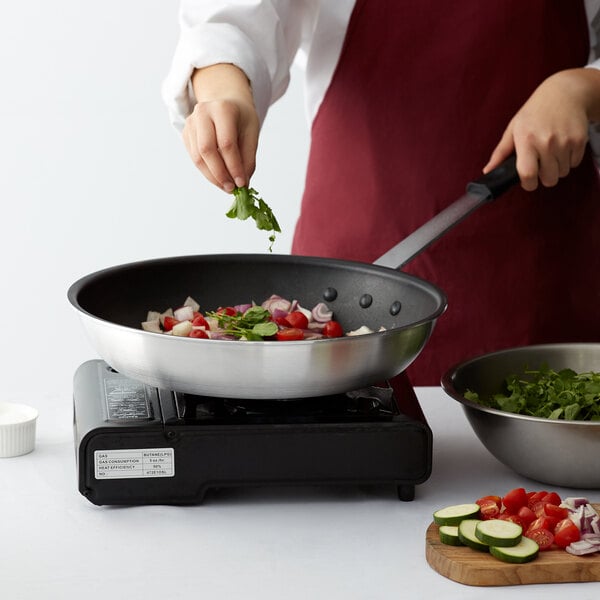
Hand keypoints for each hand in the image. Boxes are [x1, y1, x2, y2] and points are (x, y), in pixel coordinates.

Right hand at [183, 64, 259, 191]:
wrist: (225, 102)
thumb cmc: (241, 119)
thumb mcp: (252, 134)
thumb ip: (248, 159)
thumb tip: (242, 184)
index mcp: (223, 109)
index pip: (226, 143)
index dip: (234, 166)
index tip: (242, 184)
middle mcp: (203, 112)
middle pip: (207, 150)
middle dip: (220, 174)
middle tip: (231, 189)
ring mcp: (191, 122)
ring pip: (198, 157)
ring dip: (212, 176)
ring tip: (226, 186)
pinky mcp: (185, 133)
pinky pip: (194, 158)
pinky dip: (206, 172)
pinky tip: (218, 178)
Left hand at [484, 68, 599, 190]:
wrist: (563, 92)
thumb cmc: (534, 112)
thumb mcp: (513, 129)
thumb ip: (500, 153)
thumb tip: (488, 171)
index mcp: (526, 140)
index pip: (527, 174)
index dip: (528, 184)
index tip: (528, 181)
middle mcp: (546, 142)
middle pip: (549, 179)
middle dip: (544, 177)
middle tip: (541, 164)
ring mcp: (565, 141)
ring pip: (562, 173)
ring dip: (557, 168)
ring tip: (552, 152)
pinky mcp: (580, 140)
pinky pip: (574, 163)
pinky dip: (569, 160)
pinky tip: (563, 146)